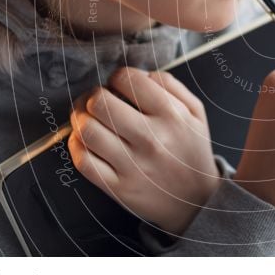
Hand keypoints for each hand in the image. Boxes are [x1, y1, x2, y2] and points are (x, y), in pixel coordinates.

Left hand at [68, 67, 219, 234]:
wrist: (197, 200)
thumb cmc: (192, 150)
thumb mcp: (195, 112)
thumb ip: (171, 84)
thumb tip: (139, 74)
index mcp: (171, 115)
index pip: (127, 79)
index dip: (117, 77)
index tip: (119, 86)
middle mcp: (150, 138)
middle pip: (99, 102)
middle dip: (93, 96)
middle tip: (97, 102)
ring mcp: (132, 165)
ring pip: (87, 130)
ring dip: (80, 120)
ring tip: (88, 119)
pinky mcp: (118, 187)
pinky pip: (83, 162)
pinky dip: (77, 147)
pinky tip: (86, 142)